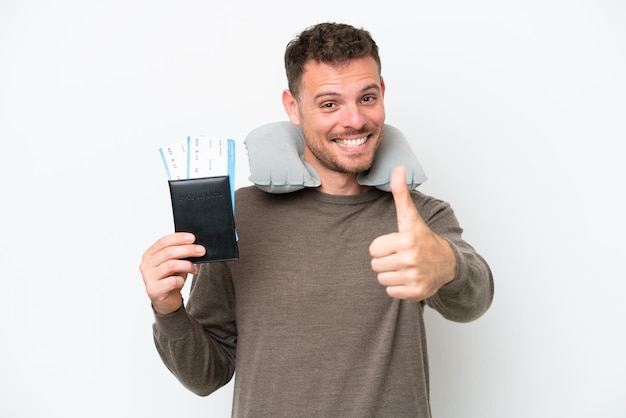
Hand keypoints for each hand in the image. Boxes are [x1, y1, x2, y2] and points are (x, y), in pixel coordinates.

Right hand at [139, 232, 205, 313]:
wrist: (166, 301)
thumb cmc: (171, 278)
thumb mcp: (174, 263)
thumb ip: (179, 253)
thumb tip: (194, 245)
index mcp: (149, 255)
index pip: (163, 242)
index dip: (178, 238)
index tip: (193, 238)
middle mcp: (146, 265)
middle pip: (168, 252)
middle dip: (187, 250)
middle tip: (201, 251)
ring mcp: (148, 278)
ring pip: (171, 265)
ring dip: (187, 265)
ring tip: (195, 268)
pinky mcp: (153, 290)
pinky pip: (172, 281)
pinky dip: (181, 280)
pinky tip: (182, 282)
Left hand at [369, 166, 455, 299]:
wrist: (448, 263)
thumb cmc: (423, 238)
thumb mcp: (410, 217)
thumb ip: (401, 193)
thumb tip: (398, 167)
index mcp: (406, 240)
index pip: (373, 249)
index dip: (382, 246)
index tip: (396, 244)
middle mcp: (411, 259)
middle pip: (375, 265)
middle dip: (385, 261)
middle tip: (401, 256)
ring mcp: (414, 277)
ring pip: (382, 279)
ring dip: (391, 274)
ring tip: (405, 266)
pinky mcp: (416, 293)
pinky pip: (390, 291)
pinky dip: (397, 287)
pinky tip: (409, 277)